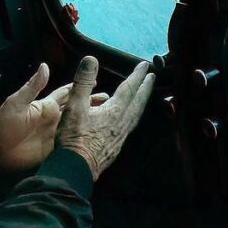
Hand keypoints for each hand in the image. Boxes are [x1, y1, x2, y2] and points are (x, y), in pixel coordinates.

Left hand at [0, 63, 109, 170]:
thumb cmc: (2, 125)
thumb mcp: (16, 103)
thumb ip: (32, 87)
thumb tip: (45, 66)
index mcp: (47, 106)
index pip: (68, 92)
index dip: (81, 85)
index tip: (96, 79)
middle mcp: (54, 118)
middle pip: (78, 108)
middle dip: (93, 102)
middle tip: (111, 99)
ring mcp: (56, 134)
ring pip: (79, 125)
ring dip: (92, 120)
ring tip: (109, 116)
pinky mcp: (56, 149)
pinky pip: (73, 142)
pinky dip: (85, 139)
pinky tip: (97, 138)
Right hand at [57, 57, 154, 180]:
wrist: (76, 168)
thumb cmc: (74, 138)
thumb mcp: (74, 106)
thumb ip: (83, 82)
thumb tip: (91, 59)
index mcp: (115, 110)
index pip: (129, 88)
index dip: (137, 75)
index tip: (145, 65)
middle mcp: (123, 122)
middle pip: (139, 101)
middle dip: (146, 87)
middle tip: (153, 77)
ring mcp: (121, 136)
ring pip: (137, 114)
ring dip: (142, 102)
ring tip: (144, 95)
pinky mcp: (117, 146)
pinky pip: (131, 125)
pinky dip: (134, 116)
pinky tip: (129, 119)